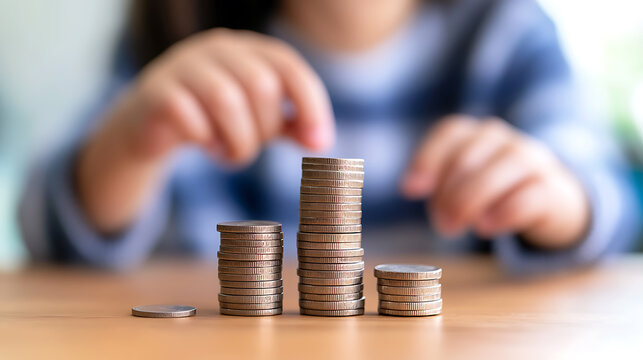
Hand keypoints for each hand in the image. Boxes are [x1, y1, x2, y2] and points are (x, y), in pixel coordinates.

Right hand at [77, 29, 333, 231]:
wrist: (151, 125)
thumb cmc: (215, 119)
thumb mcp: (259, 119)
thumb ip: (292, 125)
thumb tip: (322, 142)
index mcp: (248, 49)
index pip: (289, 67)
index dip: (311, 104)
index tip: (320, 143)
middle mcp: (217, 48)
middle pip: (261, 86)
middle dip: (264, 129)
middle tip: (250, 146)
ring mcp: (183, 65)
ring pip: (227, 100)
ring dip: (238, 141)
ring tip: (229, 153)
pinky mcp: (157, 90)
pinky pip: (191, 117)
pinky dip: (205, 140)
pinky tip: (204, 145)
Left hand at [400, 115, 589, 249]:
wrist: (551, 199)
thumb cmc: (492, 190)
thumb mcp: (463, 181)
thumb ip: (438, 183)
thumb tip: (410, 187)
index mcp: (476, 133)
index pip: (449, 132)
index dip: (427, 159)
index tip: (410, 190)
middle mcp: (502, 140)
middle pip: (466, 159)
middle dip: (446, 195)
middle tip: (440, 223)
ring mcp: (530, 161)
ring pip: (494, 176)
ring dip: (468, 204)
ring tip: (455, 227)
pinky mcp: (550, 190)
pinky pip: (526, 198)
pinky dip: (501, 214)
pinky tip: (485, 228)